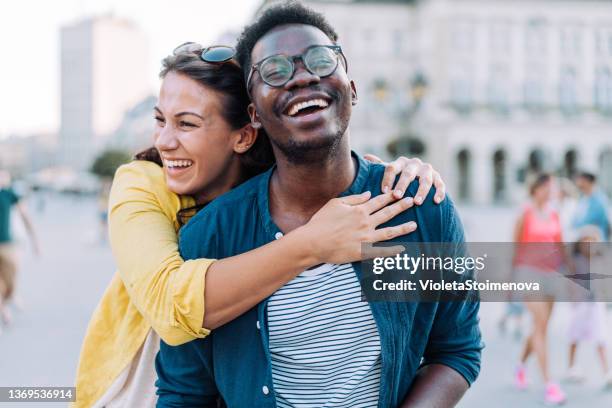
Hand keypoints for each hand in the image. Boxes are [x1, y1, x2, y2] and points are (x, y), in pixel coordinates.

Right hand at [300, 191, 416, 264]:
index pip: (379, 201)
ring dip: (403, 228)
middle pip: (388, 213)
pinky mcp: (363, 252)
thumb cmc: (321, 222)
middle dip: (401, 206)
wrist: (313, 242)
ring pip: (390, 231)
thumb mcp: (335, 203)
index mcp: (359, 210)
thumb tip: (369, 194)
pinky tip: (403, 249)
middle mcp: (366, 222)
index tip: (401, 192)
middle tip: (413, 201)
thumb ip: (354, 198)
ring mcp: (366, 238)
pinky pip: (382, 252)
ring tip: (414, 225)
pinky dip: (393, 251)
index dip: (391, 196)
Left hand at [363, 154, 445, 204]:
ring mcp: (427, 170)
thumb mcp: (389, 172)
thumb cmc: (398, 178)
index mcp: (400, 162)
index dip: (387, 179)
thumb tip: (365, 157)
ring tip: (416, 202)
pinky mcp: (437, 178)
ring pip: (425, 179)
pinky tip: (436, 201)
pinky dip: (439, 192)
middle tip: (397, 196)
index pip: (392, 167)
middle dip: (402, 185)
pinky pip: (440, 184)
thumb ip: (378, 166)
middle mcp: (414, 164)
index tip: (383, 191)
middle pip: (408, 173)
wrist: (418, 180)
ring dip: (421, 191)